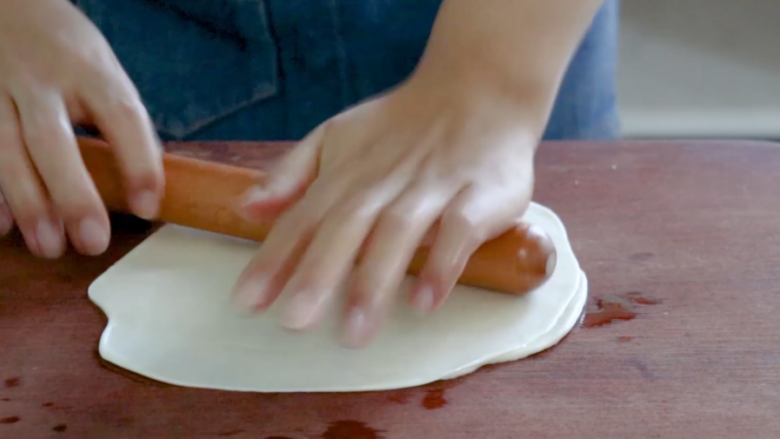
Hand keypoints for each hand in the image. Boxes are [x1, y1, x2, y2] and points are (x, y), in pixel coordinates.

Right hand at [0, 0, 162, 257]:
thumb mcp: (104, 73)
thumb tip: (144, 186)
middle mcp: (41, 80)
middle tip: (93, 243)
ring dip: (29, 205)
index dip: (138, 163)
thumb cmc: (69, 53)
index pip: (121, 116)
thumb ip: (120, 121)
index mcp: (91, 70)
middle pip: (53, 141)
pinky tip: (5, 226)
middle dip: (72, 196)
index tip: (148, 207)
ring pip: (6, 151)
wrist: (9, 7)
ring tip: (50, 246)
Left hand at [233, 72, 539, 347]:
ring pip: (397, 234)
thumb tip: (245, 208)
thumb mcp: (337, 136)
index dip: (274, 259)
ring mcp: (431, 188)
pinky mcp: (477, 195)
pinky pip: (458, 232)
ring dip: (375, 281)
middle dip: (318, 274)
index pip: (302, 219)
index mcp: (346, 173)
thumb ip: (292, 173)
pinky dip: (442, 265)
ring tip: (355, 331)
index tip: (247, 302)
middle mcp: (383, 182)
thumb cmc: (402, 125)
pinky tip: (424, 302)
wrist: (479, 89)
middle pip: (345, 229)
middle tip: (295, 322)